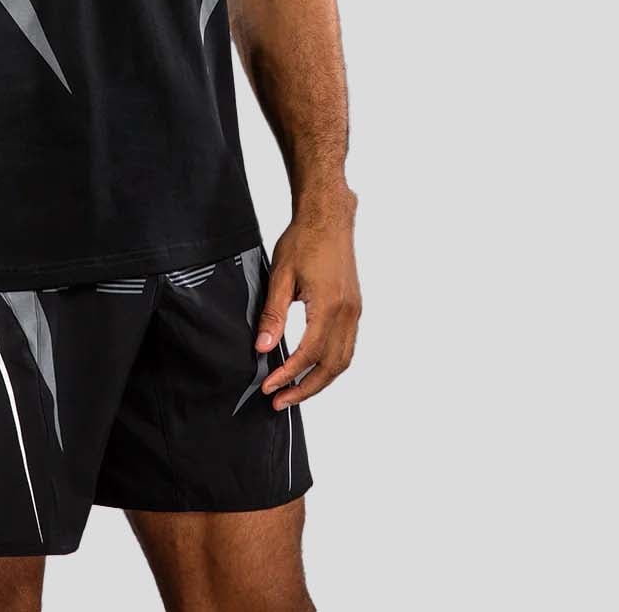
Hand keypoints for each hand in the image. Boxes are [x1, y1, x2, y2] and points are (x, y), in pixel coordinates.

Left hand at [256, 205, 361, 407]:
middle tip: (280, 400)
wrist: (328, 218)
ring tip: (295, 391)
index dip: (288, 375)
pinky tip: (313, 368)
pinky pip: (347, 346)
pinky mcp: (354, 308)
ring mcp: (354, 311)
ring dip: (320, 381)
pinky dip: (331, 364)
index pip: (309, 354)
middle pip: (331, 367)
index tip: (269, 387)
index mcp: (328, 305)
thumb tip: (263, 348)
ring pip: (343, 360)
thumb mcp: (280, 275)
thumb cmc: (303, 240)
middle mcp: (347, 313)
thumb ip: (273, 314)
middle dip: (306, 388)